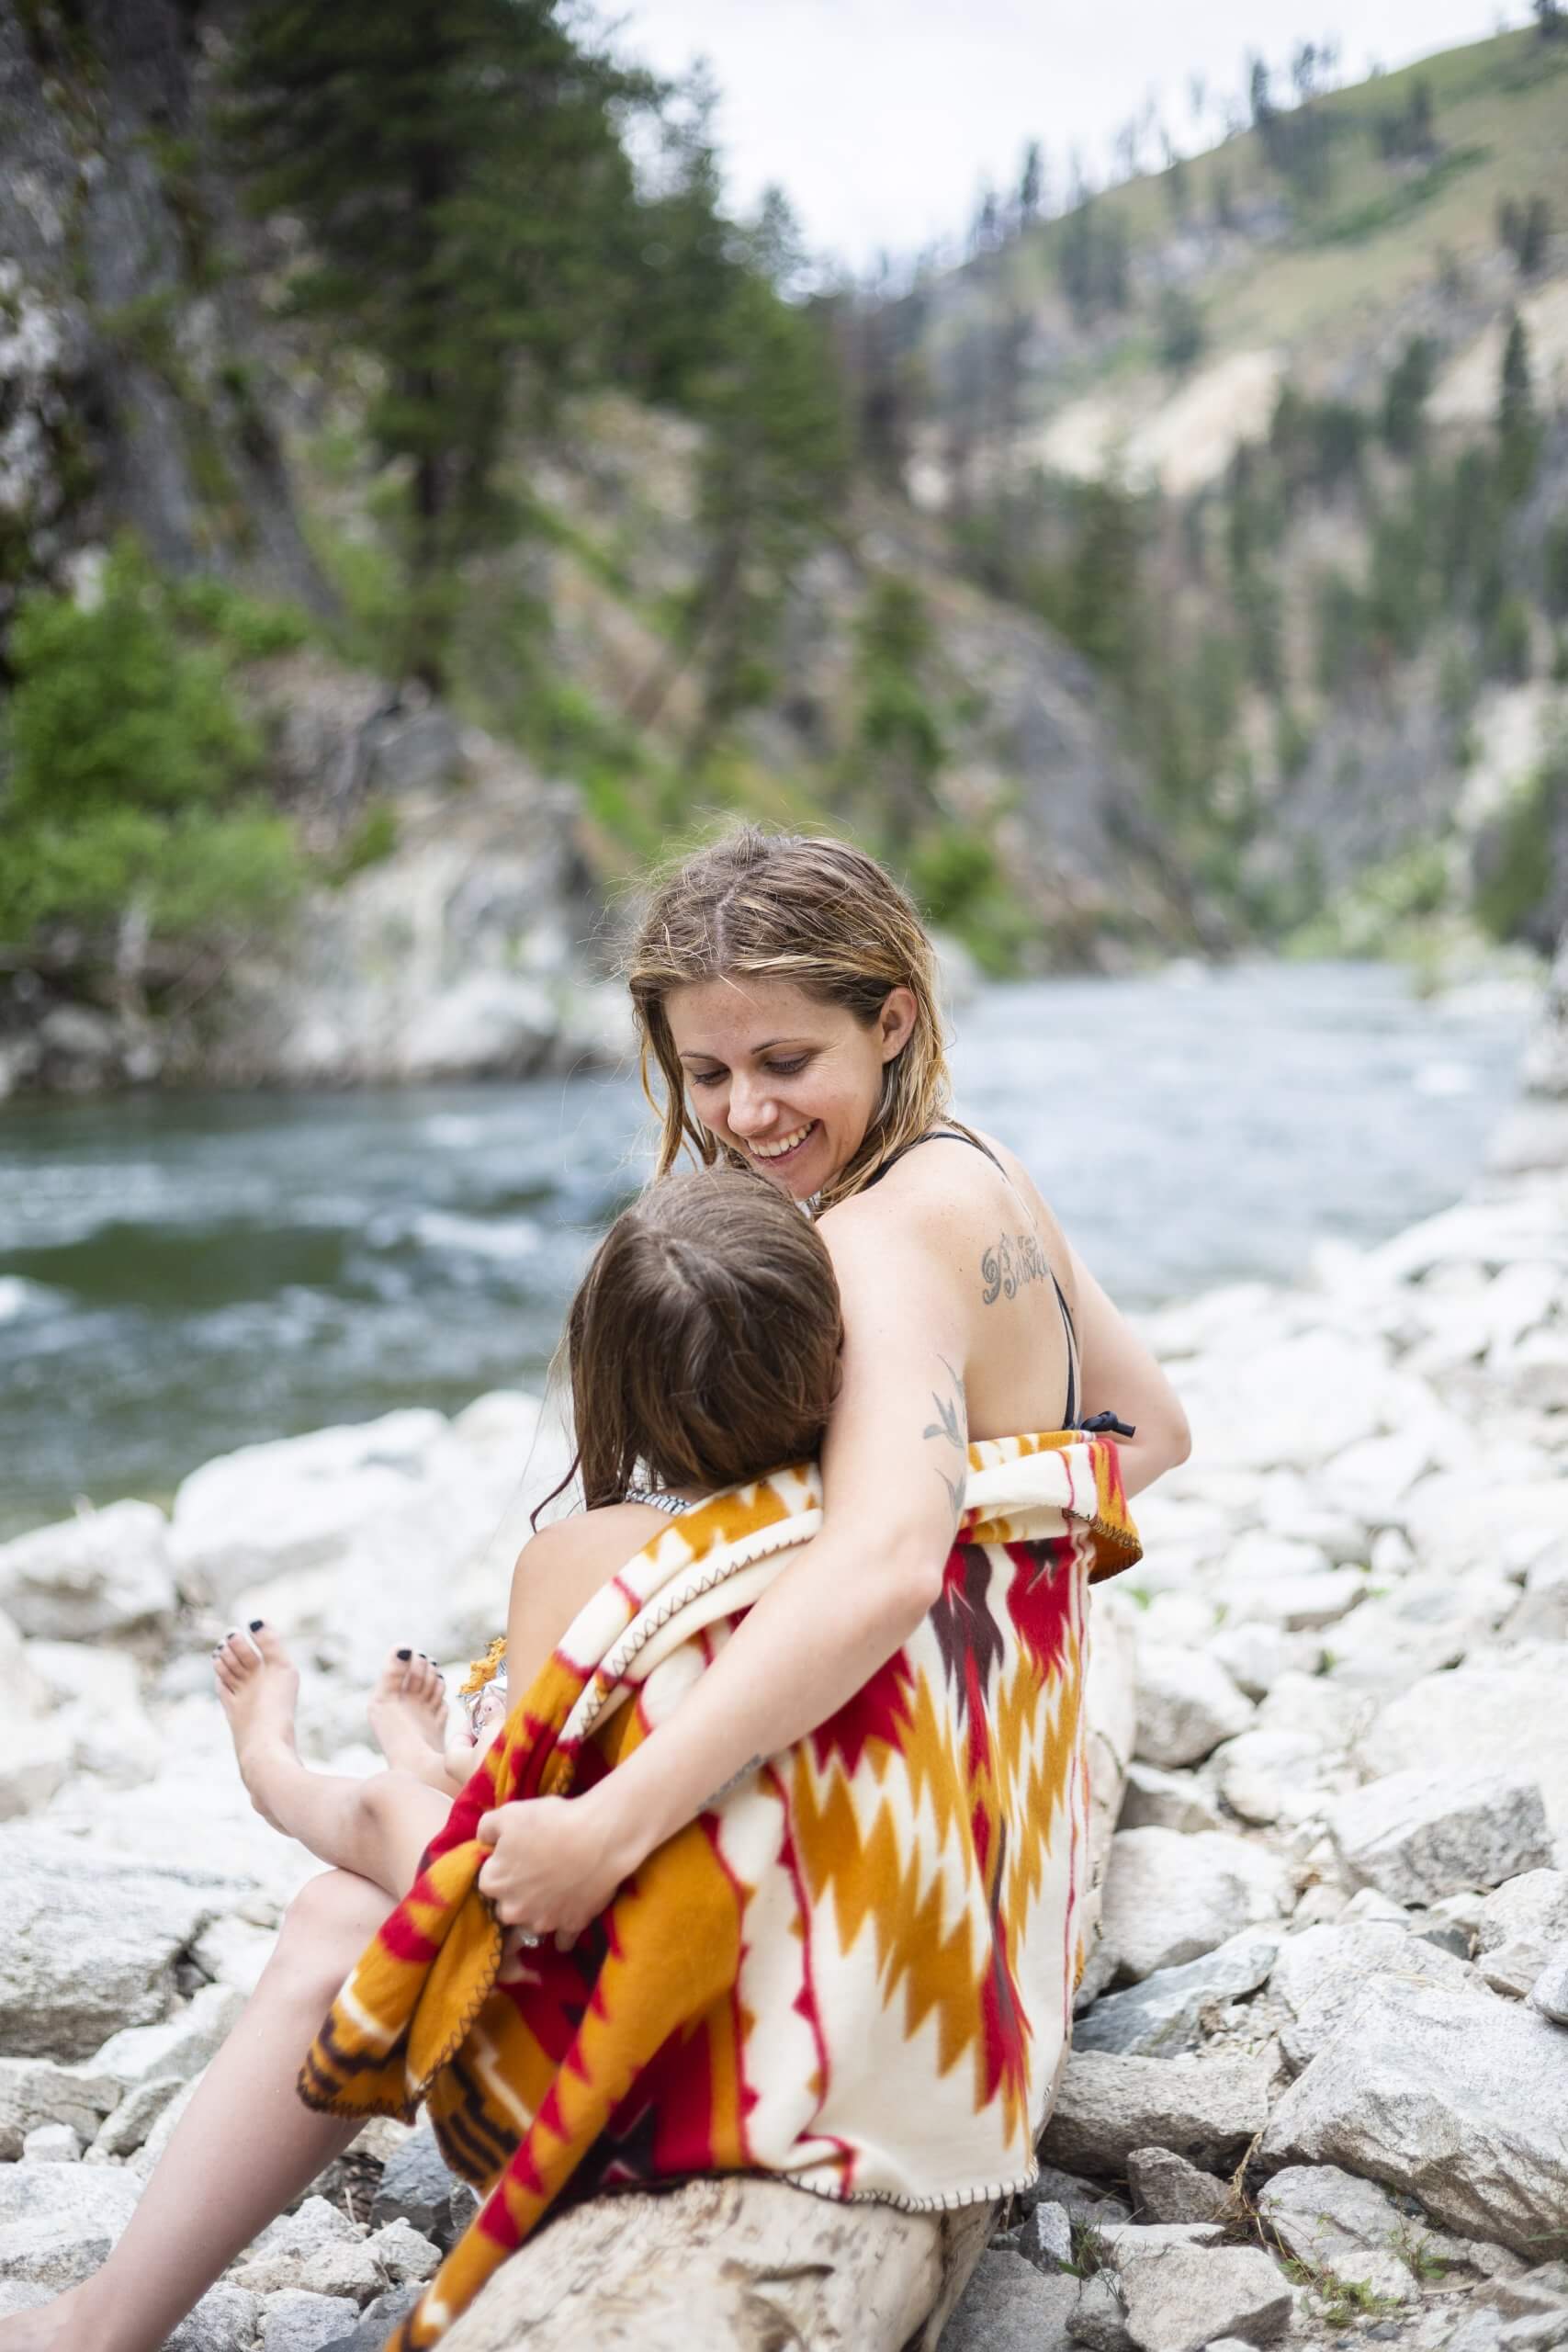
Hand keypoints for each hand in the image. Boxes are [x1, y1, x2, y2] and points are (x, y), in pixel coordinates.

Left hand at [475, 1789, 642, 1940]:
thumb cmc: (551, 1822)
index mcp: (493, 1883)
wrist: (598, 1838)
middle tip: (536, 1875)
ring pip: (533, 1924)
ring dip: (538, 1913)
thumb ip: (487, 1827)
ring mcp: (542, 1922)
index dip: (503, 1867)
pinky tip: (568, 1916)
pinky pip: (562, 1940)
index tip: (517, 1857)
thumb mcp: (510, 1812)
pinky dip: (564, 1932)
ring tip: (555, 1892)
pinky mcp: (571, 1926)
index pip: (488, 1880)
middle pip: (507, 1907)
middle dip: (517, 1896)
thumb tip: (484, 1839)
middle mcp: (512, 1910)